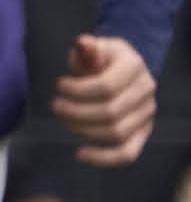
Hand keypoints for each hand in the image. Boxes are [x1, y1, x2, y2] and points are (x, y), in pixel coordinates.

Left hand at [54, 31, 155, 167]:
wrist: (119, 71)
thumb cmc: (101, 60)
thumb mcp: (94, 49)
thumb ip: (88, 49)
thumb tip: (83, 43)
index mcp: (134, 67)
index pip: (105, 86)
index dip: (77, 90)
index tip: (59, 85)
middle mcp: (146, 90)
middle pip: (110, 112)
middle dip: (75, 111)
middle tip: (56, 105)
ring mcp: (147, 113)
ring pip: (116, 132)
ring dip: (83, 130)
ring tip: (64, 119)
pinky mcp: (142, 132)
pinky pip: (128, 153)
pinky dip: (104, 158)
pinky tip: (80, 154)